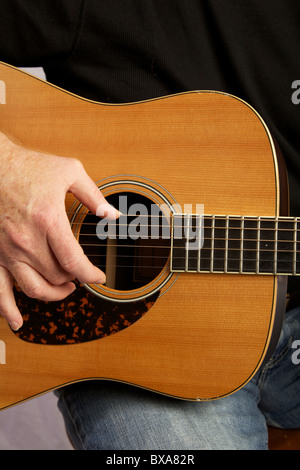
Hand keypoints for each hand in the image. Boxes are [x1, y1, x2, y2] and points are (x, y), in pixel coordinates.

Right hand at [0, 133, 118, 330]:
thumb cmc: (28, 166)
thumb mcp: (68, 171)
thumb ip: (93, 195)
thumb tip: (112, 214)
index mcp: (49, 221)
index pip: (75, 262)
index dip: (91, 275)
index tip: (99, 277)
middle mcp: (27, 240)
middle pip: (57, 276)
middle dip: (74, 280)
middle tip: (81, 275)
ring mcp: (7, 250)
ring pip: (34, 288)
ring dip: (53, 294)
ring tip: (64, 289)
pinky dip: (8, 309)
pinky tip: (17, 322)